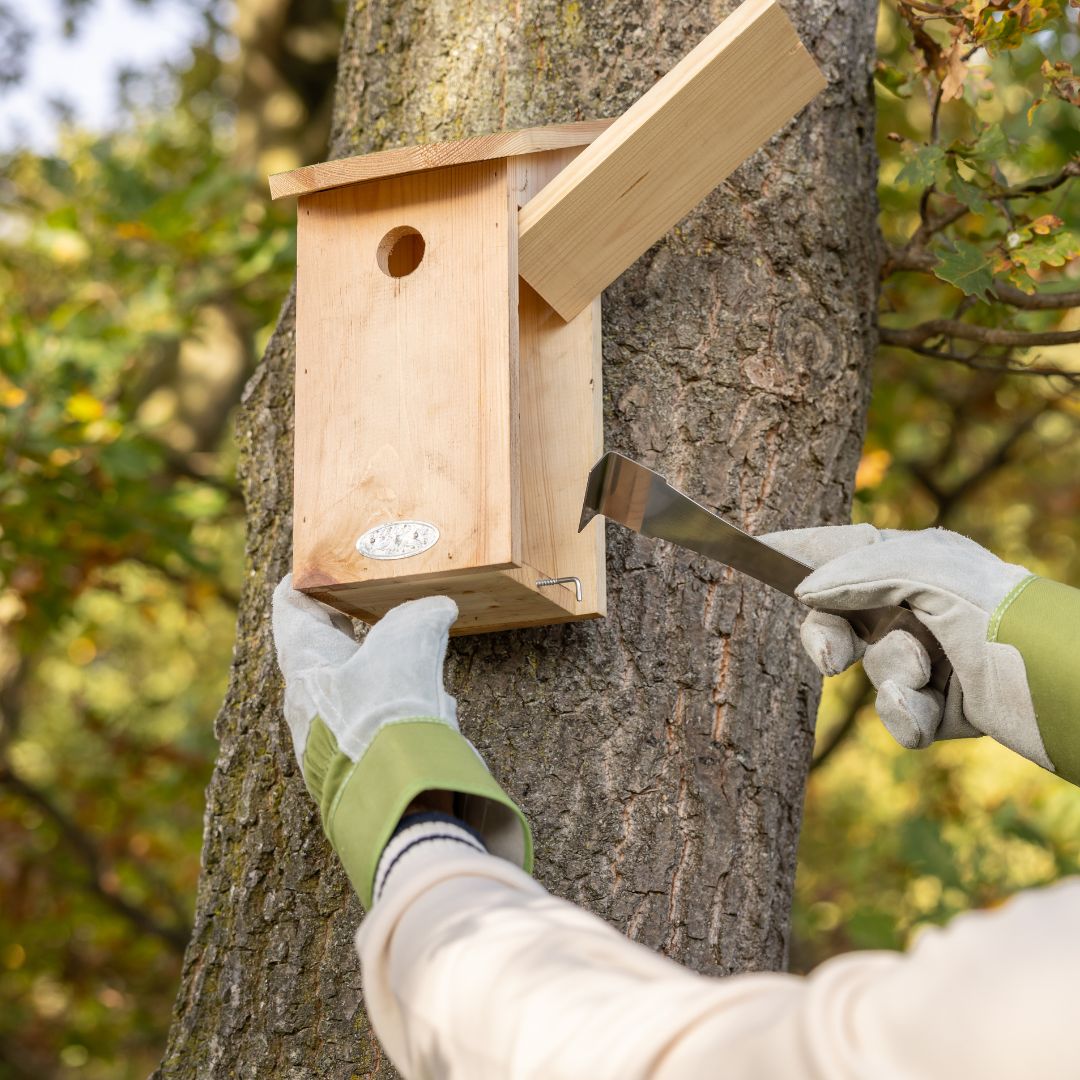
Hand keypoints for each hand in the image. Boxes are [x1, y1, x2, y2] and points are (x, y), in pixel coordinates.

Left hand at [271, 575, 530, 906]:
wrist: (395, 799)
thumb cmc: (387, 710)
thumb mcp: (409, 643)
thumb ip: (422, 616)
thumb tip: (436, 606)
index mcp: (304, 662)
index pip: (290, 605)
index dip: (306, 579)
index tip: (323, 565)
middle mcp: (303, 700)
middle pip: (320, 646)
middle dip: (351, 624)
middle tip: (378, 603)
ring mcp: (324, 736)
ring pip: (348, 685)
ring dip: (380, 666)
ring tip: (416, 655)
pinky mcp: (351, 764)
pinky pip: (369, 720)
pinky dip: (394, 703)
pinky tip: (426, 707)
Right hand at [760, 526, 1051, 770]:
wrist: (1076, 700)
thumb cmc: (1010, 623)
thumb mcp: (935, 576)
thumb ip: (865, 568)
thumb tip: (811, 589)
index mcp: (925, 560)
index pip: (847, 547)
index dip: (800, 549)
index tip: (754, 546)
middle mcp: (926, 604)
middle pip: (842, 615)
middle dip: (831, 638)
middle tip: (831, 659)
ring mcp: (937, 656)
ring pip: (873, 671)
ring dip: (892, 683)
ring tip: (925, 688)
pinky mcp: (948, 706)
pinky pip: (900, 713)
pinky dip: (910, 717)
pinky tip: (934, 718)